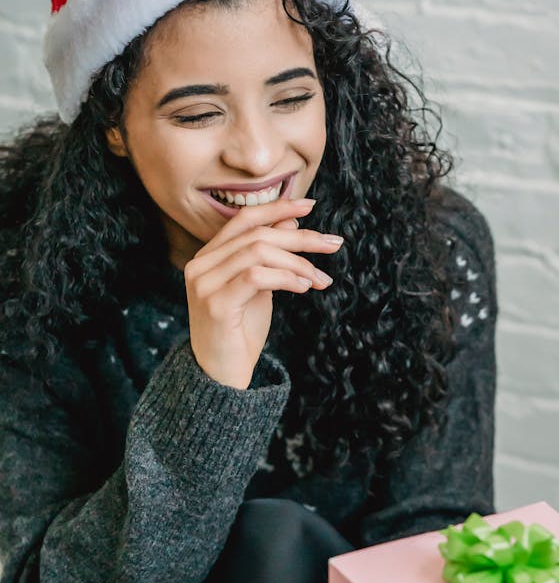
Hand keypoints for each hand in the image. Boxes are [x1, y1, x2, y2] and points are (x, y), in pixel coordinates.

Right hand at [184, 198, 342, 388]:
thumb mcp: (260, 287)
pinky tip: (304, 288)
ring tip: (319, 278)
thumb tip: (292, 222)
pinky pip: (257, 277)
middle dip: (301, 238)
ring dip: (298, 262)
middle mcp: (201, 265)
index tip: (311, 206)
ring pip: (258, 252)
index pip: (245, 219)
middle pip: (257, 234)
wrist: (221, 376)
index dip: (278, 207)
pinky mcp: (215, 304)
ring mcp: (205, 284)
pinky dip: (287, 278)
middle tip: (332, 244)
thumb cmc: (241, 332)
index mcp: (210, 256)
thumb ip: (270, 256)